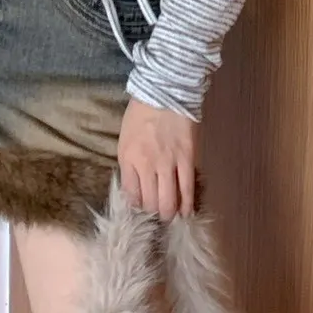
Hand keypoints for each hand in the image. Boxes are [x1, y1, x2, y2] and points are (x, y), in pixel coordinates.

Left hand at [117, 98, 198, 219]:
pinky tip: (187, 213)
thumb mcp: (125, 139)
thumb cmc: (140, 114)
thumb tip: (134, 190)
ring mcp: (168, 163)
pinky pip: (187, 188)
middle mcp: (146, 165)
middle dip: (152, 216)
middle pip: (149, 203)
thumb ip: (129, 165)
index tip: (140, 215)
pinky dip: (187, 204)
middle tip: (156, 220)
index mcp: (128, 158)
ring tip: (170, 218)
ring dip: (169, 213)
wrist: (164, 92)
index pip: (130, 195)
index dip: (136, 209)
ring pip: (168, 200)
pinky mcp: (187, 159)